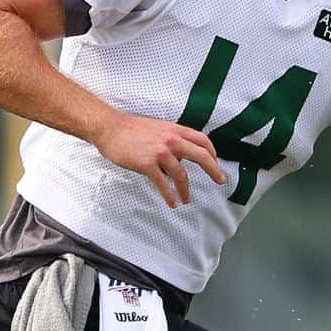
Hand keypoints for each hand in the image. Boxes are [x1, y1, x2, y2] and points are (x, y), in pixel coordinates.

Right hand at [92, 112, 226, 207]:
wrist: (109, 128)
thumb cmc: (130, 129)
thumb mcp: (157, 128)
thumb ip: (171, 140)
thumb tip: (180, 158)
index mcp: (175, 130)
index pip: (202, 140)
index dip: (212, 152)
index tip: (215, 162)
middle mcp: (171, 140)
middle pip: (201, 156)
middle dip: (213, 170)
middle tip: (220, 180)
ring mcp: (160, 152)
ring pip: (182, 175)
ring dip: (186, 190)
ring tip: (186, 200)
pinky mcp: (147, 164)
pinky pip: (163, 184)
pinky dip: (169, 195)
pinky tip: (172, 203)